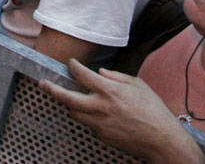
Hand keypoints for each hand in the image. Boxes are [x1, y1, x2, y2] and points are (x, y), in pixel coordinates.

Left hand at [39, 59, 203, 162]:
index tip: (70, 63)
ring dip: (72, 105)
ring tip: (74, 99)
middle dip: (52, 89)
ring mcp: (99, 124)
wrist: (161, 140)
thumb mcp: (138, 85)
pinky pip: (88, 124)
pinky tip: (99, 114)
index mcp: (109, 91)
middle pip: (66, 98)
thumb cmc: (153, 110)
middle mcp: (100, 107)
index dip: (73, 66)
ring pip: (74, 113)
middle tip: (43, 83)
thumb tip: (100, 73)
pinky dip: (89, 117)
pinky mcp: (101, 136)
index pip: (82, 75)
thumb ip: (116, 76)